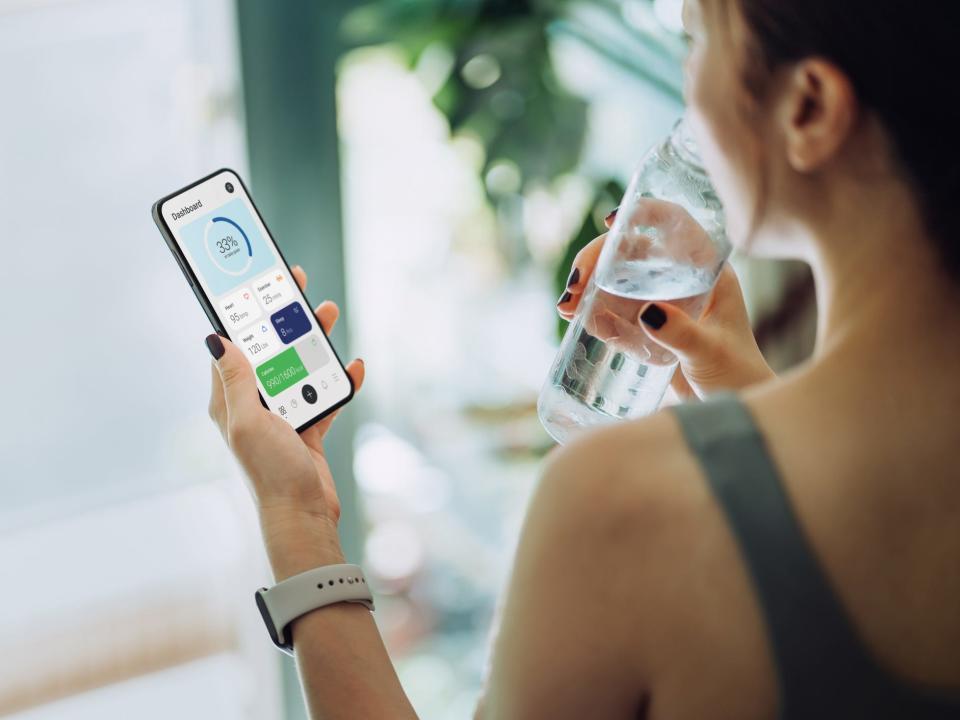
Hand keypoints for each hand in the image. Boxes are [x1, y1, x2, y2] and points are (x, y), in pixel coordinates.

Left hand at [206, 266, 364, 577]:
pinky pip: (324, 394)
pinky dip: (339, 379)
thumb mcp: (249, 420)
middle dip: (283, 318)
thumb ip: (237, 378)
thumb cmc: (270, 471)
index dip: (242, 312)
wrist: (303, 514)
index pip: (233, 344)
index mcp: (229, 399)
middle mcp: (253, 402)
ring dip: (314, 342)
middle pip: (269, 349)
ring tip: (328, 314)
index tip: (255, 282)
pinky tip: (354, 366)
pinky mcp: (307, 426)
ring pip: (299, 365)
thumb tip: (215, 336)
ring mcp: (282, 414)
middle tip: (296, 286)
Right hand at [557, 202, 773, 399]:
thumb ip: (682, 333)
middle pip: (632, 252)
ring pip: (617, 281)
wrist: (733, 407)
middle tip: (575, 285)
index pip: (674, 224)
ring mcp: (661, 303)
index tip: (611, 223)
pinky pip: (614, 313)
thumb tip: (647, 313)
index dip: (642, 214)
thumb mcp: (710, 351)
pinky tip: (578, 319)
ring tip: (566, 306)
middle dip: (597, 261)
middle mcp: (681, 279)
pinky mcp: (646, 329)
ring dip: (588, 288)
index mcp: (706, 270)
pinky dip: (593, 313)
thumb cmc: (737, 374)